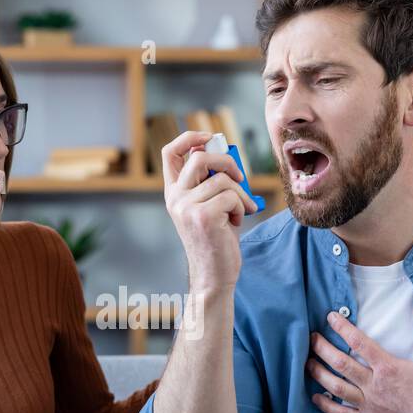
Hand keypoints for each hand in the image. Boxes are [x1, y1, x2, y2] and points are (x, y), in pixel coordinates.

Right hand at [161, 130, 257, 292]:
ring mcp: (186, 207)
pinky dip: (242, 206)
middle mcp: (175, 198)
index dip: (189, 138)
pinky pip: (232, 196)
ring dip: (240, 194)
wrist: (214, 275)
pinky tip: (236, 221)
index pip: (169, 153)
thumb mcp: (210, 206)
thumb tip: (225, 153)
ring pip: (223, 180)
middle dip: (227, 162)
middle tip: (240, 177)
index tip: (209, 137)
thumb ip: (211, 181)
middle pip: (200, 157)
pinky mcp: (203, 216)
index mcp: (173, 193)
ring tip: (240, 211)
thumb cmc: (217, 240)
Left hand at [306, 305, 412, 412]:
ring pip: (336, 387)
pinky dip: (327, 406)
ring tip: (307, 363)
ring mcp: (369, 405)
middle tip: (310, 338)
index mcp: (388, 367)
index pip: (359, 342)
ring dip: (319, 374)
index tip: (330, 317)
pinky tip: (315, 398)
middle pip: (341, 363)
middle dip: (322, 348)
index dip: (342, 328)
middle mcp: (374, 385)